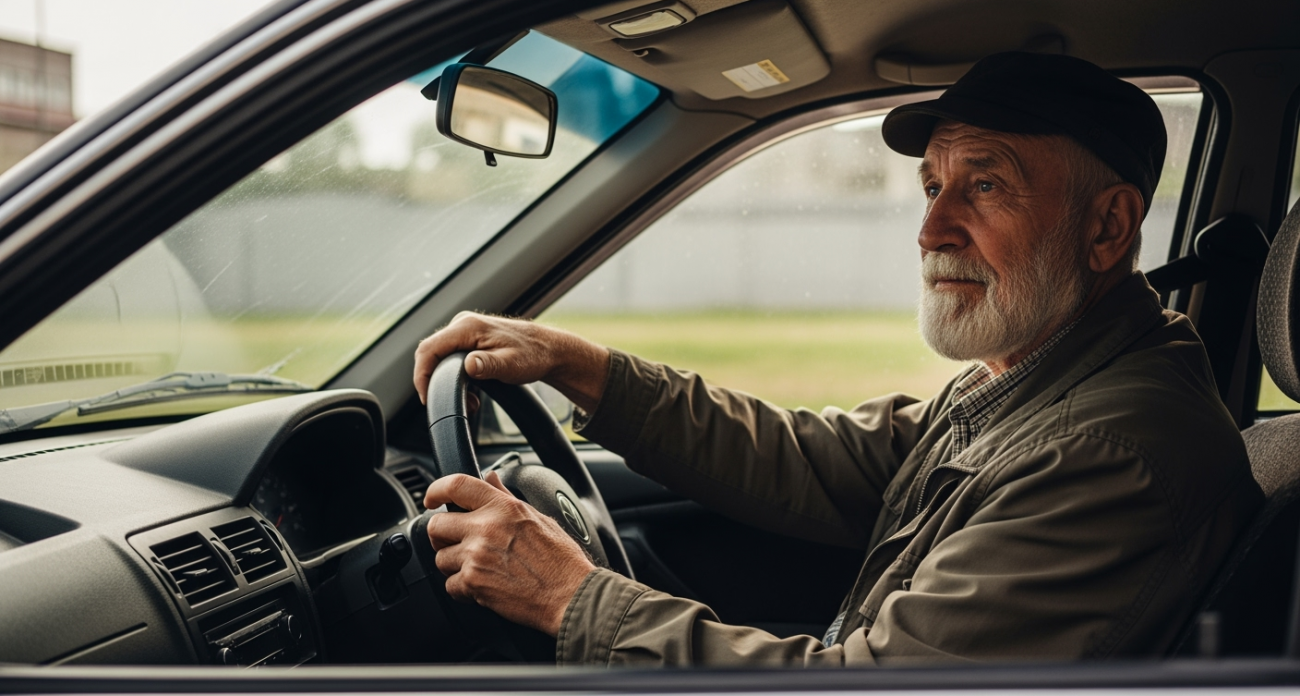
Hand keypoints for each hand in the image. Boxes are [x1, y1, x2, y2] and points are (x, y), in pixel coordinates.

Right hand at [413, 312, 609, 411]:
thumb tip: (468, 366)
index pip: (428, 348)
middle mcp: (463, 324)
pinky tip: (473, 393)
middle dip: (435, 381)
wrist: (549, 350)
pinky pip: (451, 358)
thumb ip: (487, 365)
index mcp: (467, 327)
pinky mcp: (471, 339)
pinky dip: (457, 378)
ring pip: (441, 357)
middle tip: (452, 403)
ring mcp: (466, 330)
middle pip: (430, 353)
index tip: (427, 396)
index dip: (421, 374)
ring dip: (448, 382)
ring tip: (471, 401)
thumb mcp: (510, 365)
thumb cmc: (533, 355)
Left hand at [425, 472, 596, 635]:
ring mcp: (476, 556)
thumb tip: (490, 478)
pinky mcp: (473, 583)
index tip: (431, 499)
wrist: (570, 594)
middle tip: (455, 542)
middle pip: (436, 525)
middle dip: (442, 536)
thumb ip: (506, 497)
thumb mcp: (537, 517)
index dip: (435, 490)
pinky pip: (449, 585)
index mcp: (502, 507)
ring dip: (453, 565)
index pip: (455, 486)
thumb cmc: (562, 559)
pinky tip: (482, 586)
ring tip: (477, 568)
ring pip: (440, 558)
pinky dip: (461, 588)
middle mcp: (485, 528)